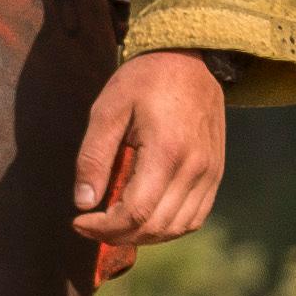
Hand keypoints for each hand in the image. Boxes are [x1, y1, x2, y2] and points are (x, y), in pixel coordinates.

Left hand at [72, 49, 228, 271]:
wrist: (188, 60)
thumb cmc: (143, 81)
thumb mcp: (107, 111)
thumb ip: (93, 158)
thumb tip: (83, 203)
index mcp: (167, 151)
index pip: (135, 212)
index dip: (103, 227)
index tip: (79, 221)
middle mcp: (195, 167)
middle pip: (156, 226)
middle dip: (117, 235)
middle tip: (91, 225)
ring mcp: (210, 172)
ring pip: (177, 227)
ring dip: (143, 236)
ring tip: (116, 224)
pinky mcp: (216, 172)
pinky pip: (195, 217)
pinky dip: (169, 227)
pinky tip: (146, 217)